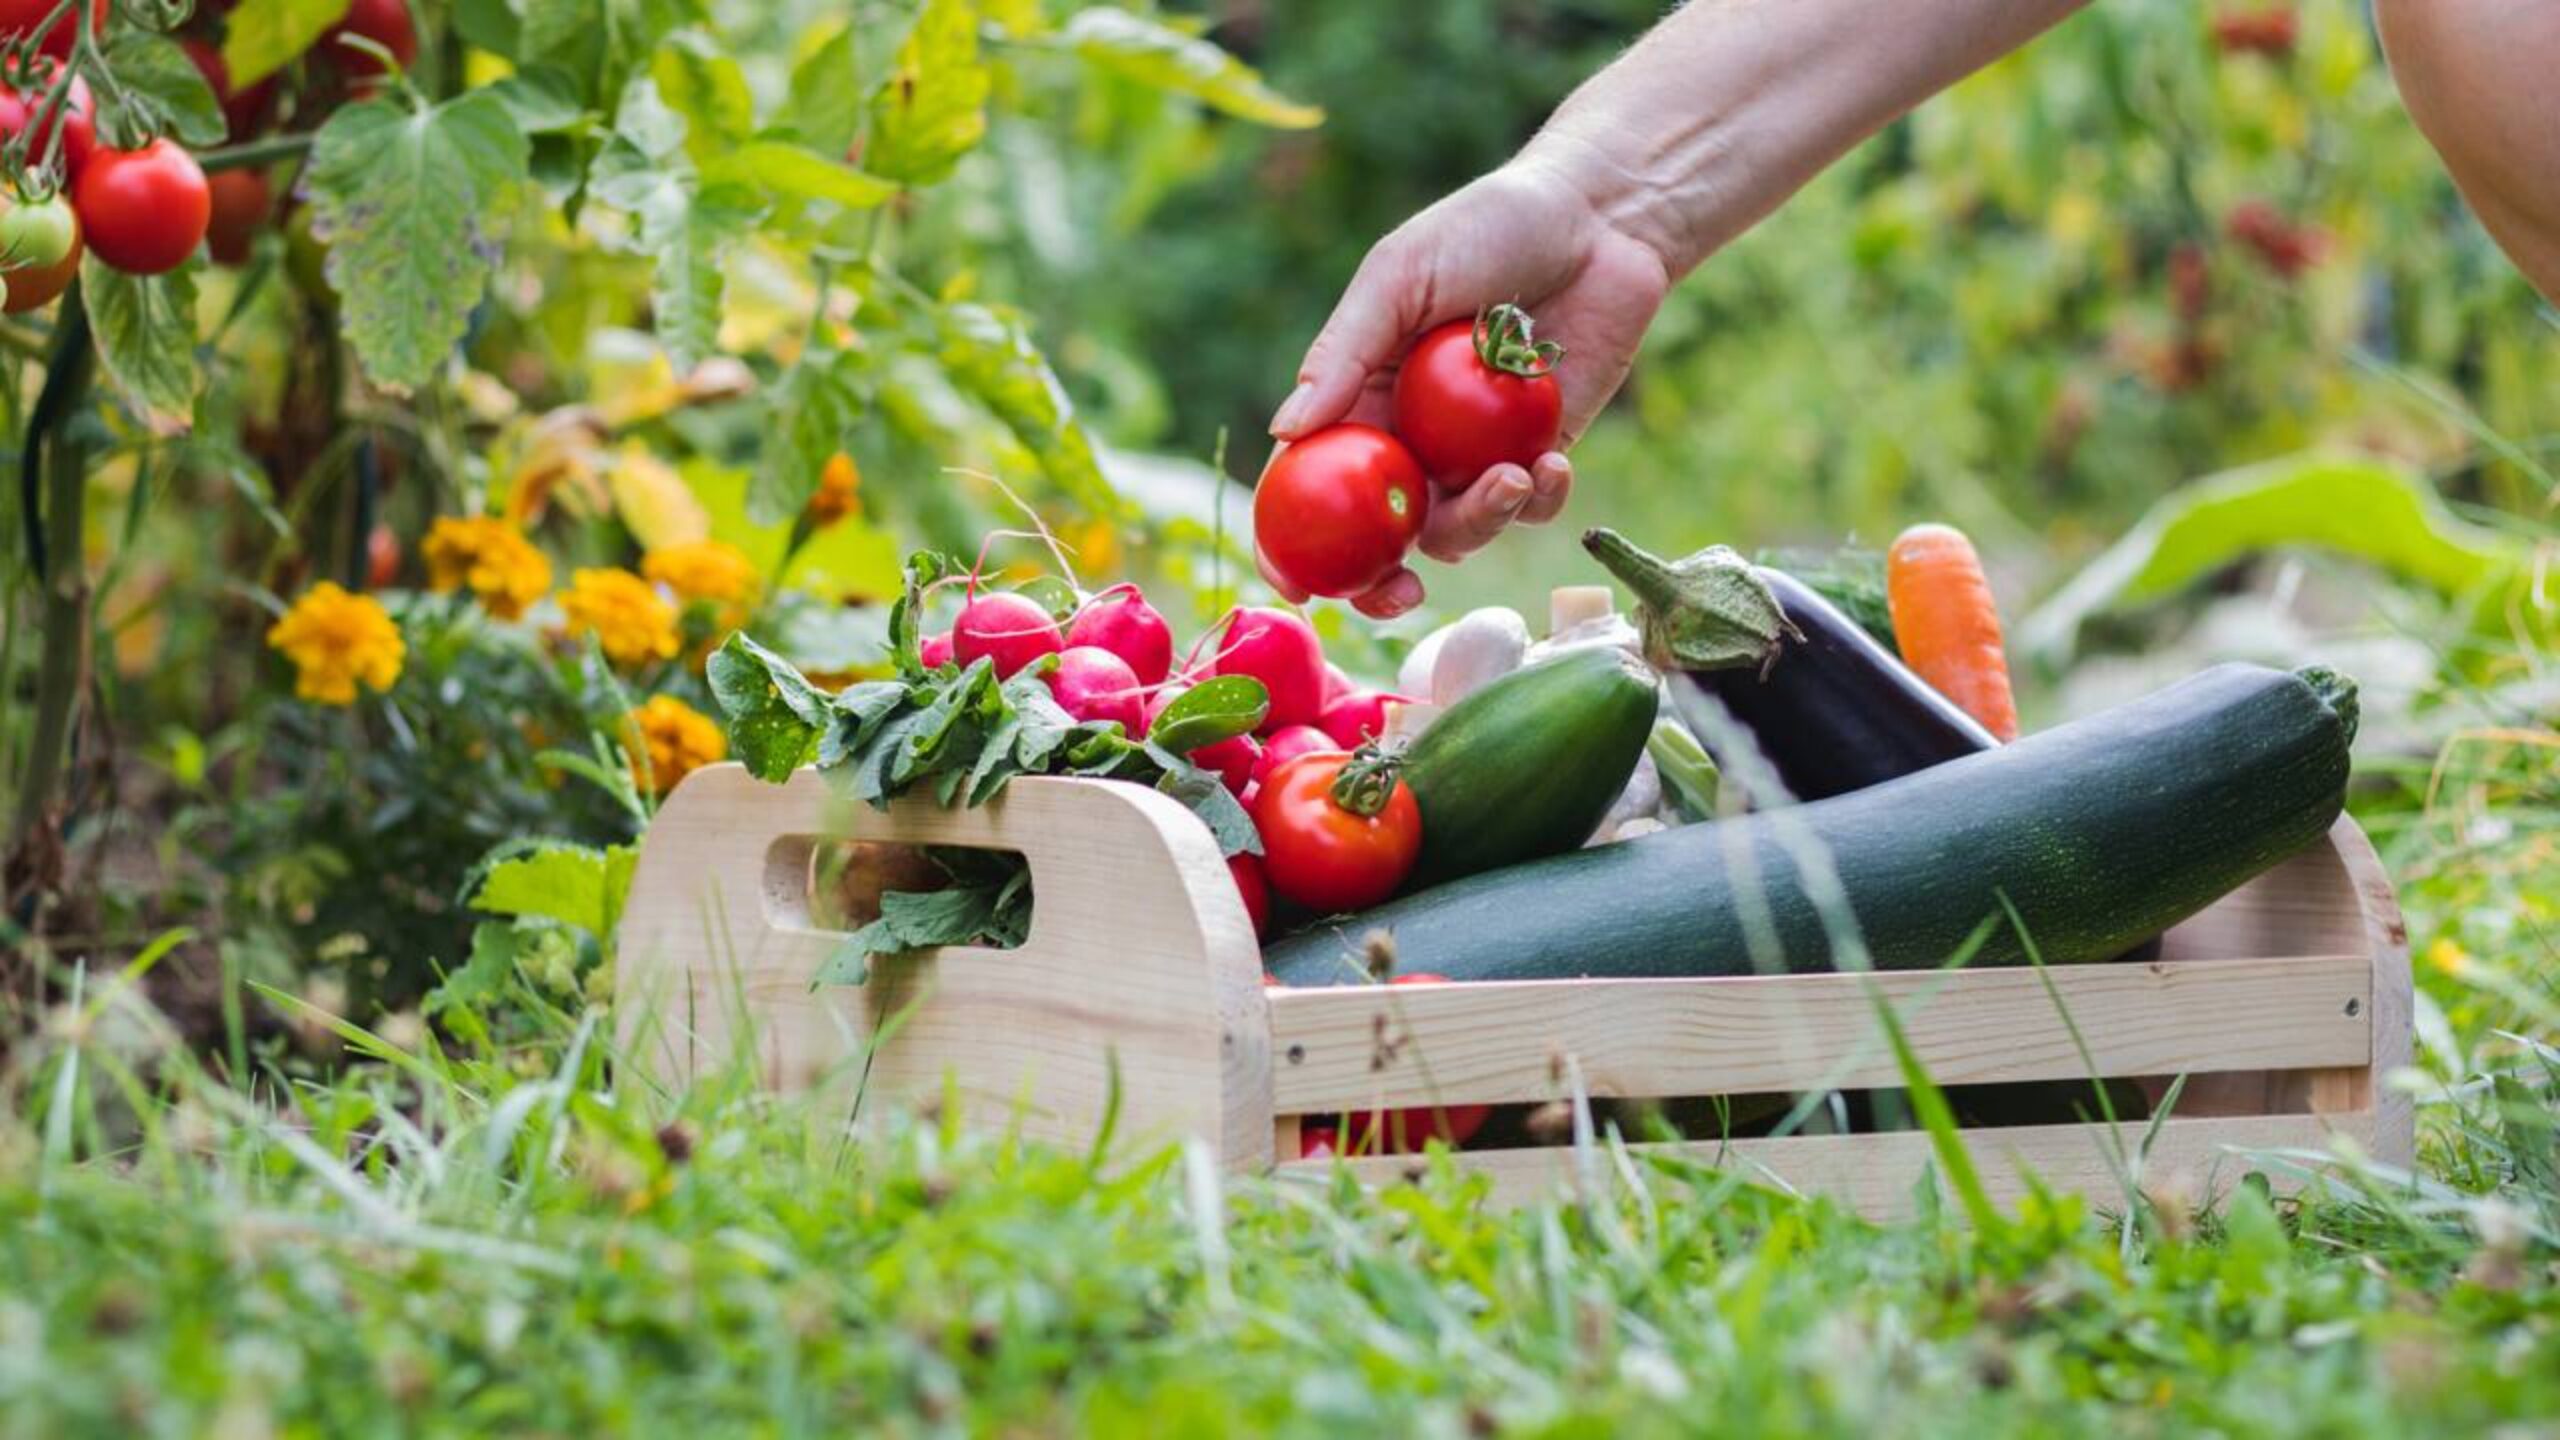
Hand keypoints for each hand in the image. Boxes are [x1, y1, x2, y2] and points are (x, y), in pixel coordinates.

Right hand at [1258, 157, 1674, 617]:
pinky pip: (1530, 507)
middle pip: (1377, 535)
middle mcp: (1409, 438)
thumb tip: (1284, 430)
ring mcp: (1474, 454)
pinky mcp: (1540, 454)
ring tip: (1514, 477)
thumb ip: (1344, 352)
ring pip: (1458, 530)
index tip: (1296, 585)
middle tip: (1402, 592)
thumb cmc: (1484, 228)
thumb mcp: (1399, 277)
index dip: (1290, 543)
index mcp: (1359, 398)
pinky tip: (1554, 460)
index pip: (1307, 484)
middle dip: (1383, 581)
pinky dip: (1540, 498)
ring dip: (1481, 522)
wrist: (1597, 219)